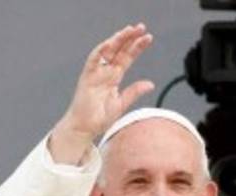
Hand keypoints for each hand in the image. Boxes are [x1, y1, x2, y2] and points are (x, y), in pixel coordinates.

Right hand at [49, 23, 155, 163]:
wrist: (84, 128)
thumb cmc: (99, 117)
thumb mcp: (121, 103)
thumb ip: (134, 92)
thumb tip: (150, 84)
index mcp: (114, 77)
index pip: (127, 57)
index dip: (137, 47)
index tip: (148, 37)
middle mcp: (105, 71)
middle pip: (119, 50)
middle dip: (130, 38)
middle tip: (141, 27)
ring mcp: (96, 73)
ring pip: (107, 51)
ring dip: (118, 39)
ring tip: (129, 30)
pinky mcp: (87, 77)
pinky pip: (93, 60)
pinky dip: (101, 50)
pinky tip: (111, 42)